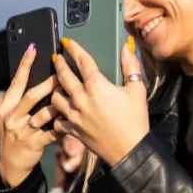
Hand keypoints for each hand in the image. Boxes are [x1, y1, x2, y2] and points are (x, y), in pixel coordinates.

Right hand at [0, 43, 61, 186]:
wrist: (11, 164)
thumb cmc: (16, 135)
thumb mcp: (13, 117)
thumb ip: (24, 101)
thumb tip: (44, 80)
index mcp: (6, 107)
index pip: (16, 82)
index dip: (25, 65)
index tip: (34, 48)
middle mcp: (11, 118)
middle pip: (31, 96)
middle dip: (47, 84)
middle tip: (61, 74)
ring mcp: (22, 132)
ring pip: (43, 115)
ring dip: (58, 105)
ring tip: (70, 97)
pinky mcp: (33, 144)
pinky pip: (52, 133)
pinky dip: (63, 127)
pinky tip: (73, 122)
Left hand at [51, 37, 148, 166]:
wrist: (129, 150)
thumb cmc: (135, 120)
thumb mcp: (137, 90)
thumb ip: (130, 66)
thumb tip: (126, 46)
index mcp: (97, 86)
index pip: (82, 61)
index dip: (74, 49)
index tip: (66, 42)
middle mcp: (81, 99)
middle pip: (63, 76)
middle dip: (58, 64)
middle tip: (55, 58)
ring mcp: (74, 116)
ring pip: (55, 98)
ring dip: (55, 90)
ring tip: (57, 86)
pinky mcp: (72, 130)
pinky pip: (57, 120)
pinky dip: (57, 115)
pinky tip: (60, 112)